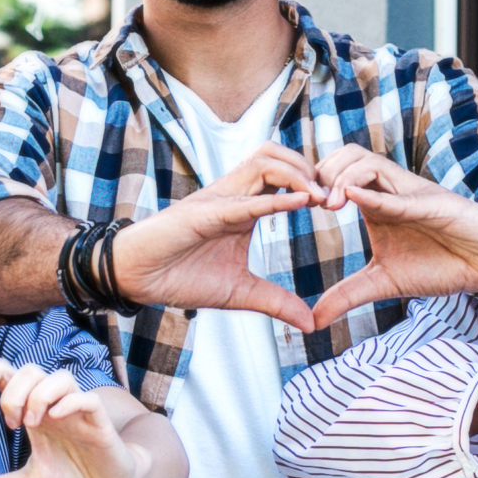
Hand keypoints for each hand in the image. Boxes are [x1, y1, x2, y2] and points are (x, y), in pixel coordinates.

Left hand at [0, 361, 150, 477]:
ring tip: (32, 424)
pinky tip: (56, 419)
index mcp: (33, 410)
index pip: (5, 374)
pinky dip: (69, 403)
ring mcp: (77, 407)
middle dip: (13, 392)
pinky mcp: (98, 418)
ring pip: (58, 376)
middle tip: (11, 423)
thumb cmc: (73, 472)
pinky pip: (86, 397)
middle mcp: (53, 402)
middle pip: (29, 369)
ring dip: (39, 396)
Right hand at [109, 142, 322, 330]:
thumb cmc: (181, 277)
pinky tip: (300, 203)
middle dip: (310, 168)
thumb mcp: (240, 293)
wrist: (137, 278)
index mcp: (243, 205)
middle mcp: (233, 193)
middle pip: (277, 154)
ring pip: (263, 160)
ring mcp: (218, 198)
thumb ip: (276, 302)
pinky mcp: (204, 213)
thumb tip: (310, 323)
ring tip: (321, 197)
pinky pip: (244, 199)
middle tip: (334, 196)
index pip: (283, 176)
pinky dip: (274, 199)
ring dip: (297, 174)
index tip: (340, 202)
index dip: (313, 182)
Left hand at [307, 145, 477, 325]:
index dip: (308, 184)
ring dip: (342, 177)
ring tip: (325, 204)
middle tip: (302, 201)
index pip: (335, 175)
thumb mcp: (384, 283)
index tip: (287, 205)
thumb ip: (348, 295)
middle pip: (346, 156)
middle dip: (319, 173)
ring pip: (369, 162)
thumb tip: (312, 319)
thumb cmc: (440, 264)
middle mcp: (390, 190)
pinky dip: (375, 193)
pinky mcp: (433, 202)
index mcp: (375, 202)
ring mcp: (411, 192)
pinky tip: (351, 196)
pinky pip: (399, 192)